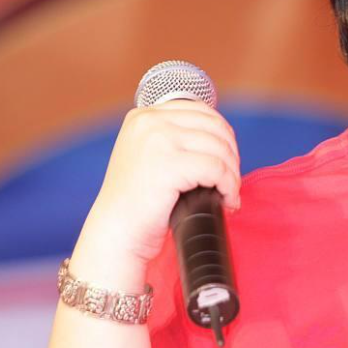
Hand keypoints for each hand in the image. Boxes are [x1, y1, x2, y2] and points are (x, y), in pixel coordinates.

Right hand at [76, 100, 241, 270]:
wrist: (115, 236)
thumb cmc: (136, 204)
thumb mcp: (149, 156)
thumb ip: (174, 138)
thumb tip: (224, 136)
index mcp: (143, 116)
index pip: (201, 111)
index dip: (223, 135)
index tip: (227, 160)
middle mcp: (149, 121)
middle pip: (214, 127)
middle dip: (231, 154)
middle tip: (231, 180)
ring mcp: (158, 140)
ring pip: (219, 148)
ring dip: (232, 173)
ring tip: (229, 193)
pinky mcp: (169, 164)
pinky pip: (217, 169)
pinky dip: (229, 186)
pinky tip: (227, 200)